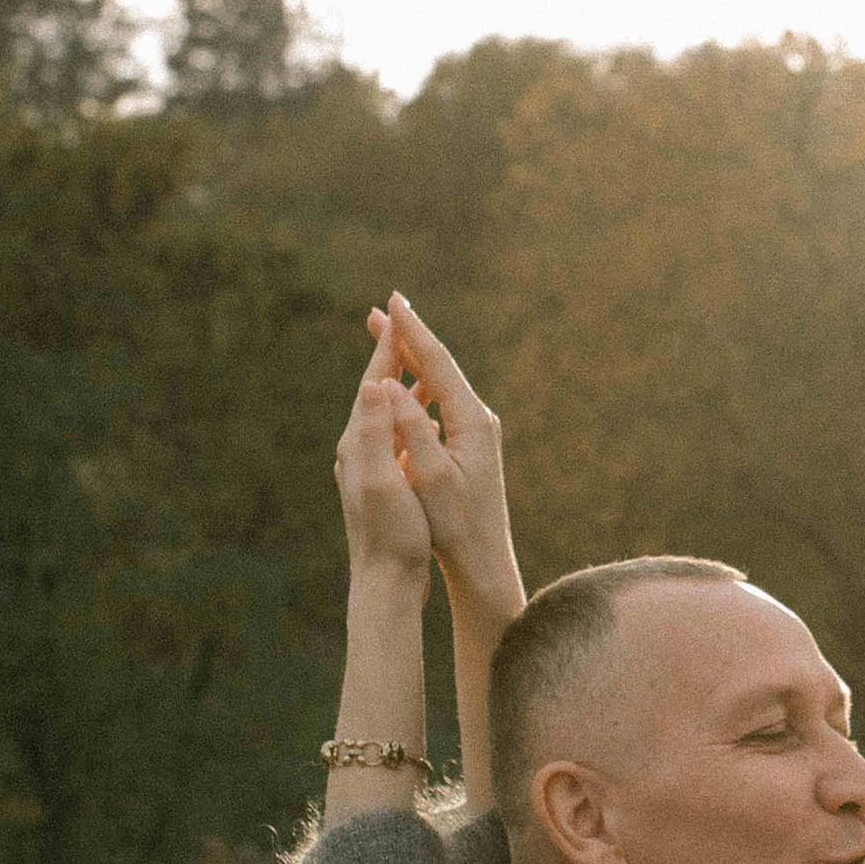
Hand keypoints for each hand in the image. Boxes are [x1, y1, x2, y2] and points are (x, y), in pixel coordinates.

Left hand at [334, 314, 434, 606]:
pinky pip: (393, 438)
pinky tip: (421, 421)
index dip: (387, 350)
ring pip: (384, 416)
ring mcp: (366, 470)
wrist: (385, 585)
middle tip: (400, 324)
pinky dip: (408, 418)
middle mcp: (356, 453)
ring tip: (417, 364)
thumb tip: (376, 385)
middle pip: (374, 395)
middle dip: (390, 359)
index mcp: (357, 445)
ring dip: (401, 387)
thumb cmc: (391, 536)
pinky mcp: (379, 486)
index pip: (372, 385)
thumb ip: (377, 431)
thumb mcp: (383, 480)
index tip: (395, 315)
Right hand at [369, 295, 524, 636]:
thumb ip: (412, 430)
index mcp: (471, 421)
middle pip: (439, 367)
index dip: (411, 331)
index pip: (437, 363)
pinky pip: (442, 403)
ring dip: (412, 359)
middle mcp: (479, 419)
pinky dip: (420, 385)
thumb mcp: (430, 478)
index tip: (392, 301)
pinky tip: (408, 383)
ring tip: (388, 336)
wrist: (483, 562)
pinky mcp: (471, 446)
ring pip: (440, 384)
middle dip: (408, 337)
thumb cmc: (455, 526)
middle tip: (380, 309)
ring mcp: (477, 432)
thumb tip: (391, 386)